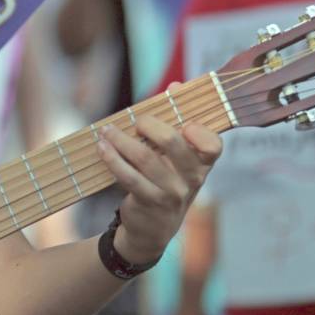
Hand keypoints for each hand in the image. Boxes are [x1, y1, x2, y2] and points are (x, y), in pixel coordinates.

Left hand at [96, 115, 221, 263]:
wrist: (153, 228)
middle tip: (136, 119)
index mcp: (202, 164)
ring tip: (106, 130)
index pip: (213, 145)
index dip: (200, 132)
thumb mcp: (176, 158)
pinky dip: (112, 158)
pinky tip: (101, 147)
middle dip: (151, 125)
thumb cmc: (164, 180)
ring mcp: (172, 193)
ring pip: (146, 158)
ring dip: (121, 140)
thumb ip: (176, 121)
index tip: (183, 122)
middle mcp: (191, 179)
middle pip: (175, 144)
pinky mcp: (150, 202)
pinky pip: (129, 176)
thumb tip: (175, 85)